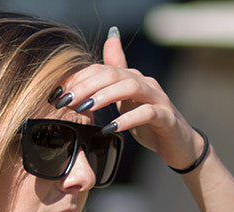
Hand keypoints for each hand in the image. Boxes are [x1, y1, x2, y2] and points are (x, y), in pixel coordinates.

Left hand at [57, 28, 203, 170]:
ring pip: (131, 87)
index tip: (57, 93)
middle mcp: (145, 83)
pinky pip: (147, 113)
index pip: (102, 69)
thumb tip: (103, 47)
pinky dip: (127, 119)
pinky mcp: (165, 117)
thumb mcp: (124, 100)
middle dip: (86, 86)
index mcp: (131, 78)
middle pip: (114, 74)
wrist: (176, 142)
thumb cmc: (146, 121)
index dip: (78, 78)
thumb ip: (110, 80)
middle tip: (66, 101)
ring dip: (105, 96)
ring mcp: (158, 98)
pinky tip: (110, 128)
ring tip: (85, 109)